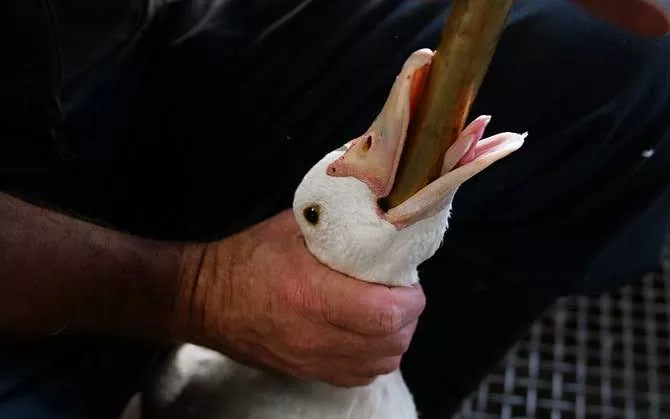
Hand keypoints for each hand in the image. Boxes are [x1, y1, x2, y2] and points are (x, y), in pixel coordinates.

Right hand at [175, 210, 425, 386]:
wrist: (204, 299)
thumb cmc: (247, 258)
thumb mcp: (292, 226)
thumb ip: (339, 218)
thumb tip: (380, 204)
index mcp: (312, 294)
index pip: (385, 313)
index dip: (410, 300)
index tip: (409, 283)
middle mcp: (315, 334)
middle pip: (390, 342)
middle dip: (407, 318)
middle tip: (401, 294)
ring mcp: (311, 359)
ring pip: (380, 363)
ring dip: (394, 339)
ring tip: (386, 314)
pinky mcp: (307, 372)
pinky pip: (359, 376)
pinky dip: (374, 358)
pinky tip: (367, 336)